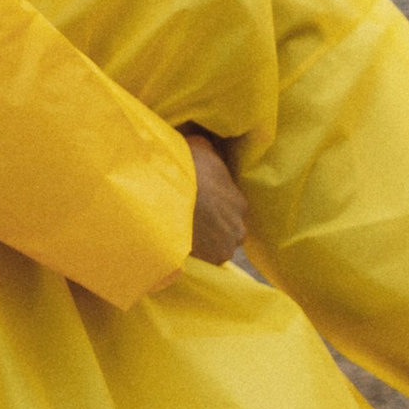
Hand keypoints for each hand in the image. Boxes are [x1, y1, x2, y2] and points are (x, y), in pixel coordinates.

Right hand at [186, 130, 246, 264]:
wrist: (169, 192)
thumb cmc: (185, 168)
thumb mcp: (200, 147)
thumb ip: (209, 151)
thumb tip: (209, 147)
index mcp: (239, 202)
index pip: (232, 210)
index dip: (215, 208)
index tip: (199, 205)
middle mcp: (238, 227)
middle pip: (226, 232)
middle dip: (213, 229)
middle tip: (191, 222)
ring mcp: (224, 247)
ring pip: (215, 249)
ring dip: (203, 245)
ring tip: (182, 236)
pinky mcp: (208, 261)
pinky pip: (201, 262)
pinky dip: (192, 257)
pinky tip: (176, 247)